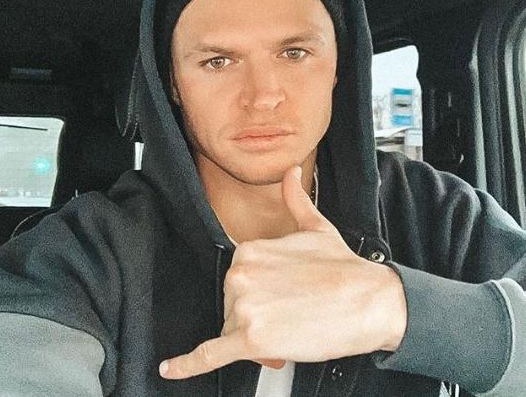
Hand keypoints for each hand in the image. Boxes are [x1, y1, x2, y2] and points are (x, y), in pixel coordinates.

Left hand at [159, 165, 406, 378]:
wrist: (369, 299)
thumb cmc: (344, 267)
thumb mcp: (315, 225)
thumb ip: (295, 198)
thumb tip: (292, 172)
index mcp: (249, 251)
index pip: (239, 283)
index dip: (260, 296)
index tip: (282, 300)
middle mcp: (240, 276)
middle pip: (233, 308)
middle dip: (259, 319)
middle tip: (293, 318)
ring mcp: (244, 307)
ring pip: (233, 332)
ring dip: (256, 340)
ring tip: (292, 333)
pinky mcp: (250, 339)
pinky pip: (209, 355)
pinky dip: (187, 365)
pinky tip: (172, 369)